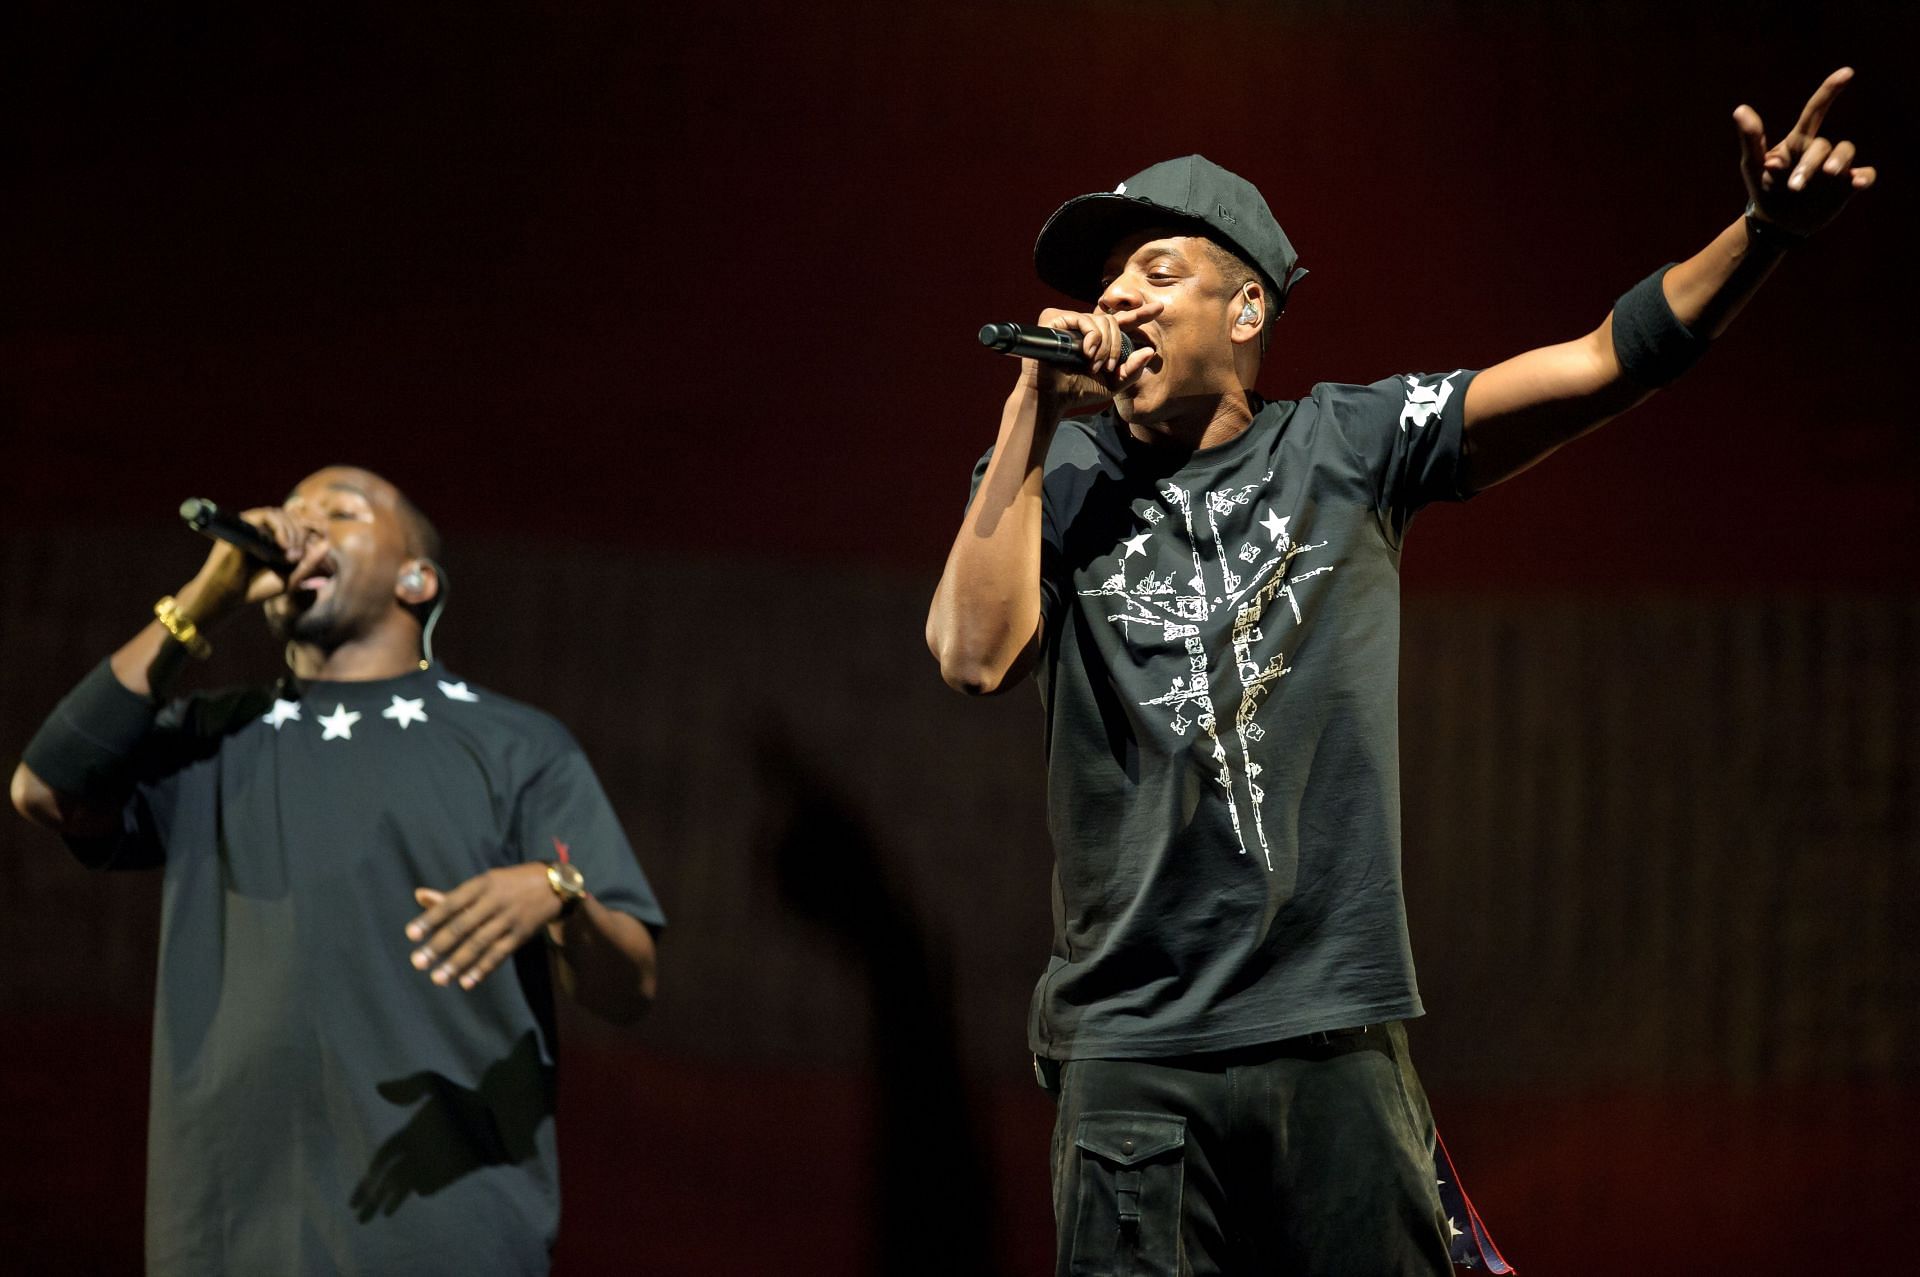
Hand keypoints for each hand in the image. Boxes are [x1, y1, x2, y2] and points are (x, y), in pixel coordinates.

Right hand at [177, 505, 325, 621]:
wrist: (229, 596)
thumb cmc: (257, 588)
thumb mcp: (291, 578)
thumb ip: (310, 563)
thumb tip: (327, 543)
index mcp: (278, 538)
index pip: (301, 523)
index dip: (314, 528)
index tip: (320, 541)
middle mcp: (266, 528)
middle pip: (293, 518)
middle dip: (302, 536)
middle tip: (297, 558)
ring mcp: (254, 524)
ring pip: (282, 515)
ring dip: (292, 534)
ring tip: (290, 557)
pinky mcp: (243, 523)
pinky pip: (267, 516)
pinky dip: (279, 528)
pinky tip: (283, 546)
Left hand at [405, 864, 560, 990]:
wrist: (554, 885)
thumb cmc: (508, 884)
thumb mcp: (483, 882)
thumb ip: (451, 895)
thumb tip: (418, 895)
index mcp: (482, 884)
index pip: (451, 903)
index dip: (430, 918)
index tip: (411, 935)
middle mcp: (495, 900)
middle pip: (463, 925)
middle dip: (439, 946)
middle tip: (418, 962)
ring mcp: (510, 918)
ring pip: (480, 943)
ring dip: (458, 963)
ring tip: (438, 979)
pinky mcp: (521, 934)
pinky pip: (500, 954)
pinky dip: (483, 969)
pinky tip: (466, 982)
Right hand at [1023, 302, 1161, 416]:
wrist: (1052, 397)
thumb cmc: (1077, 391)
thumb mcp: (1112, 385)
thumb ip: (1132, 370)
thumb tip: (1150, 352)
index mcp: (1097, 340)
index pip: (1122, 323)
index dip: (1140, 315)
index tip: (1159, 309)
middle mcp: (1083, 328)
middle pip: (1113, 323)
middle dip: (1116, 346)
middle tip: (1108, 367)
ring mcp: (1069, 321)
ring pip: (1100, 321)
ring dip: (1103, 345)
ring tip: (1093, 363)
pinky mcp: (1054, 318)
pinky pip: (1083, 319)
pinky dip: (1090, 337)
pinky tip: (1085, 352)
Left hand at [1735, 67, 1876, 239]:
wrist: (1776, 223)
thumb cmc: (1764, 189)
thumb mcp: (1753, 165)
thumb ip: (1750, 138)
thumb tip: (1740, 108)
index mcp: (1797, 142)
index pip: (1815, 111)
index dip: (1829, 91)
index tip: (1846, 73)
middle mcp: (1819, 151)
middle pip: (1823, 145)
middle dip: (1809, 165)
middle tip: (1794, 187)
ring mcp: (1835, 168)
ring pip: (1846, 151)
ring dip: (1839, 161)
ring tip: (1829, 174)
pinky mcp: (1847, 185)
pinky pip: (1866, 174)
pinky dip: (1865, 176)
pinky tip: (1858, 182)